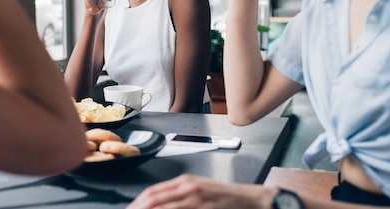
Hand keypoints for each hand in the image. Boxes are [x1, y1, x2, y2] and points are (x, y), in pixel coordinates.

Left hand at [127, 175, 272, 208]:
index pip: (152, 192)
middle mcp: (188, 187)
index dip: (137, 203)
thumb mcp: (199, 191)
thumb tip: (159, 203)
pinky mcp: (205, 208)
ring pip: (164, 208)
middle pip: (154, 199)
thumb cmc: (226, 198)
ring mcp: (196, 198)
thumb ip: (179, 196)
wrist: (252, 199)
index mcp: (184, 182)